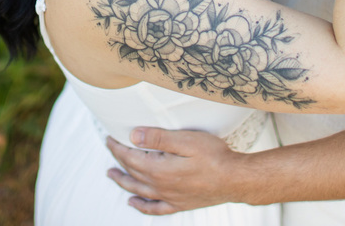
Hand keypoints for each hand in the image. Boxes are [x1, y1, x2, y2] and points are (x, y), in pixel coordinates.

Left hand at [105, 128, 241, 214]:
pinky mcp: (179, 204)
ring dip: (123, 182)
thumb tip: (134, 136)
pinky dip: (141, 207)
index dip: (117, 148)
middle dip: (118, 160)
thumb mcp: (186, 140)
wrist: (235, 180)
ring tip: (112, 175)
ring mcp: (169, 197)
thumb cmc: (214, 156)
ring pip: (138, 191)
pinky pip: (154, 208)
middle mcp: (160, 186)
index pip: (130, 158)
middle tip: (110, 149)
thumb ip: (158, 139)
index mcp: (159, 169)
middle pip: (132, 173)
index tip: (109, 138)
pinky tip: (134, 204)